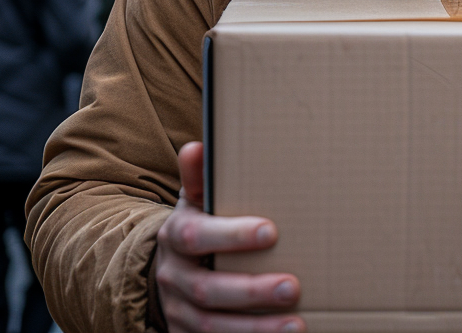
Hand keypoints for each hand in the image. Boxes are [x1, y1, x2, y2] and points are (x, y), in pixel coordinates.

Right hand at [155, 142, 303, 331]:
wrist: (165, 271)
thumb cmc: (196, 226)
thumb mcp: (193, 201)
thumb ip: (197, 178)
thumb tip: (196, 147)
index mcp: (176, 236)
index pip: (199, 237)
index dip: (233, 235)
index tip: (272, 231)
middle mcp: (174, 277)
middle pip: (209, 290)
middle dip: (252, 291)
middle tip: (293, 287)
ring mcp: (179, 312)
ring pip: (212, 327)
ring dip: (256, 329)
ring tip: (296, 325)